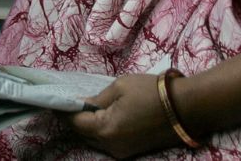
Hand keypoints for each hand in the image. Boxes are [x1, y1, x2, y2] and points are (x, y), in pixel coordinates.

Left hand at [67, 74, 183, 158]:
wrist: (187, 108)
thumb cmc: (152, 92)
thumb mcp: (120, 87)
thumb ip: (97, 99)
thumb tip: (81, 105)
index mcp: (105, 129)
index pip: (74, 123)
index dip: (63, 111)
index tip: (54, 101)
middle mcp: (111, 147)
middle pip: (82, 134)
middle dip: (74, 120)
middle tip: (67, 103)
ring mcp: (122, 153)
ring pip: (95, 140)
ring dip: (87, 127)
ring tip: (83, 109)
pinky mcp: (131, 153)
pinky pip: (108, 143)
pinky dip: (100, 131)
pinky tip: (100, 118)